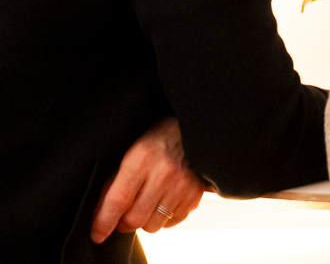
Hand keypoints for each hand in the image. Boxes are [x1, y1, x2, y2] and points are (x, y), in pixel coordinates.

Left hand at [91, 117, 206, 243]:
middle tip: (122, 216)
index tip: (97, 234)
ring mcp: (183, 185)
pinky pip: (173, 222)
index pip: (118, 200)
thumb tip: (100, 214)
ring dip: (145, 221)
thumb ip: (115, 182)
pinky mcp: (196, 194)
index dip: (104, 222)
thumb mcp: (130, 152)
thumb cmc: (157, 141)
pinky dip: (165, 218)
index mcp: (142, 158)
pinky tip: (164, 201)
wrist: (194, 131)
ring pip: (153, 225)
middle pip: (135, 219)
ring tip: (146, 204)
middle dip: (123, 223)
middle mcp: (164, 173)